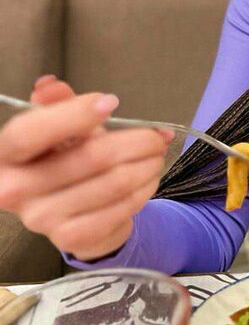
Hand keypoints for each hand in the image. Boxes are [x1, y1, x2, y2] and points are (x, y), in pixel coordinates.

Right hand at [0, 76, 173, 259]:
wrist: (72, 215)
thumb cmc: (65, 161)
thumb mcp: (60, 128)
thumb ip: (58, 105)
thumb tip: (51, 86)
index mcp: (6, 155)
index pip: (29, 133)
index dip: (72, 115)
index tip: (110, 102)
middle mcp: (13, 189)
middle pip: (89, 157)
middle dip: (136, 142)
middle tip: (156, 137)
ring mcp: (41, 218)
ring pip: (114, 182)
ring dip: (147, 165)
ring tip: (157, 156)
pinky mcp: (69, 238)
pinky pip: (121, 208)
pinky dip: (144, 189)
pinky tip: (148, 180)